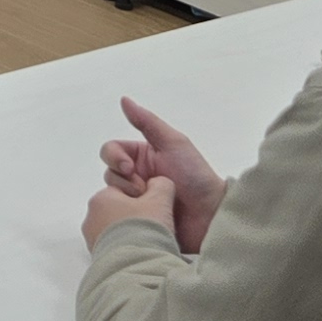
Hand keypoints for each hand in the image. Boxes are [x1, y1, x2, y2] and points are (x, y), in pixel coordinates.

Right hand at [97, 98, 226, 253]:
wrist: (212, 214)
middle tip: (141, 190)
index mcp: (142, 157)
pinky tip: (141, 219)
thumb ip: (148, 122)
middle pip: (109, 173)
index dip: (114, 158)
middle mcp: (136, 177)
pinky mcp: (138, 220)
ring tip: (147, 208)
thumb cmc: (195, 176)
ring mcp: (136, 201)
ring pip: (111, 196)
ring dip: (125, 200)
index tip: (129, 169)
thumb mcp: (173, 143)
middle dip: (122, 181)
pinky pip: (119, 217)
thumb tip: (124, 100)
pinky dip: (125, 216)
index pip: (111, 151)